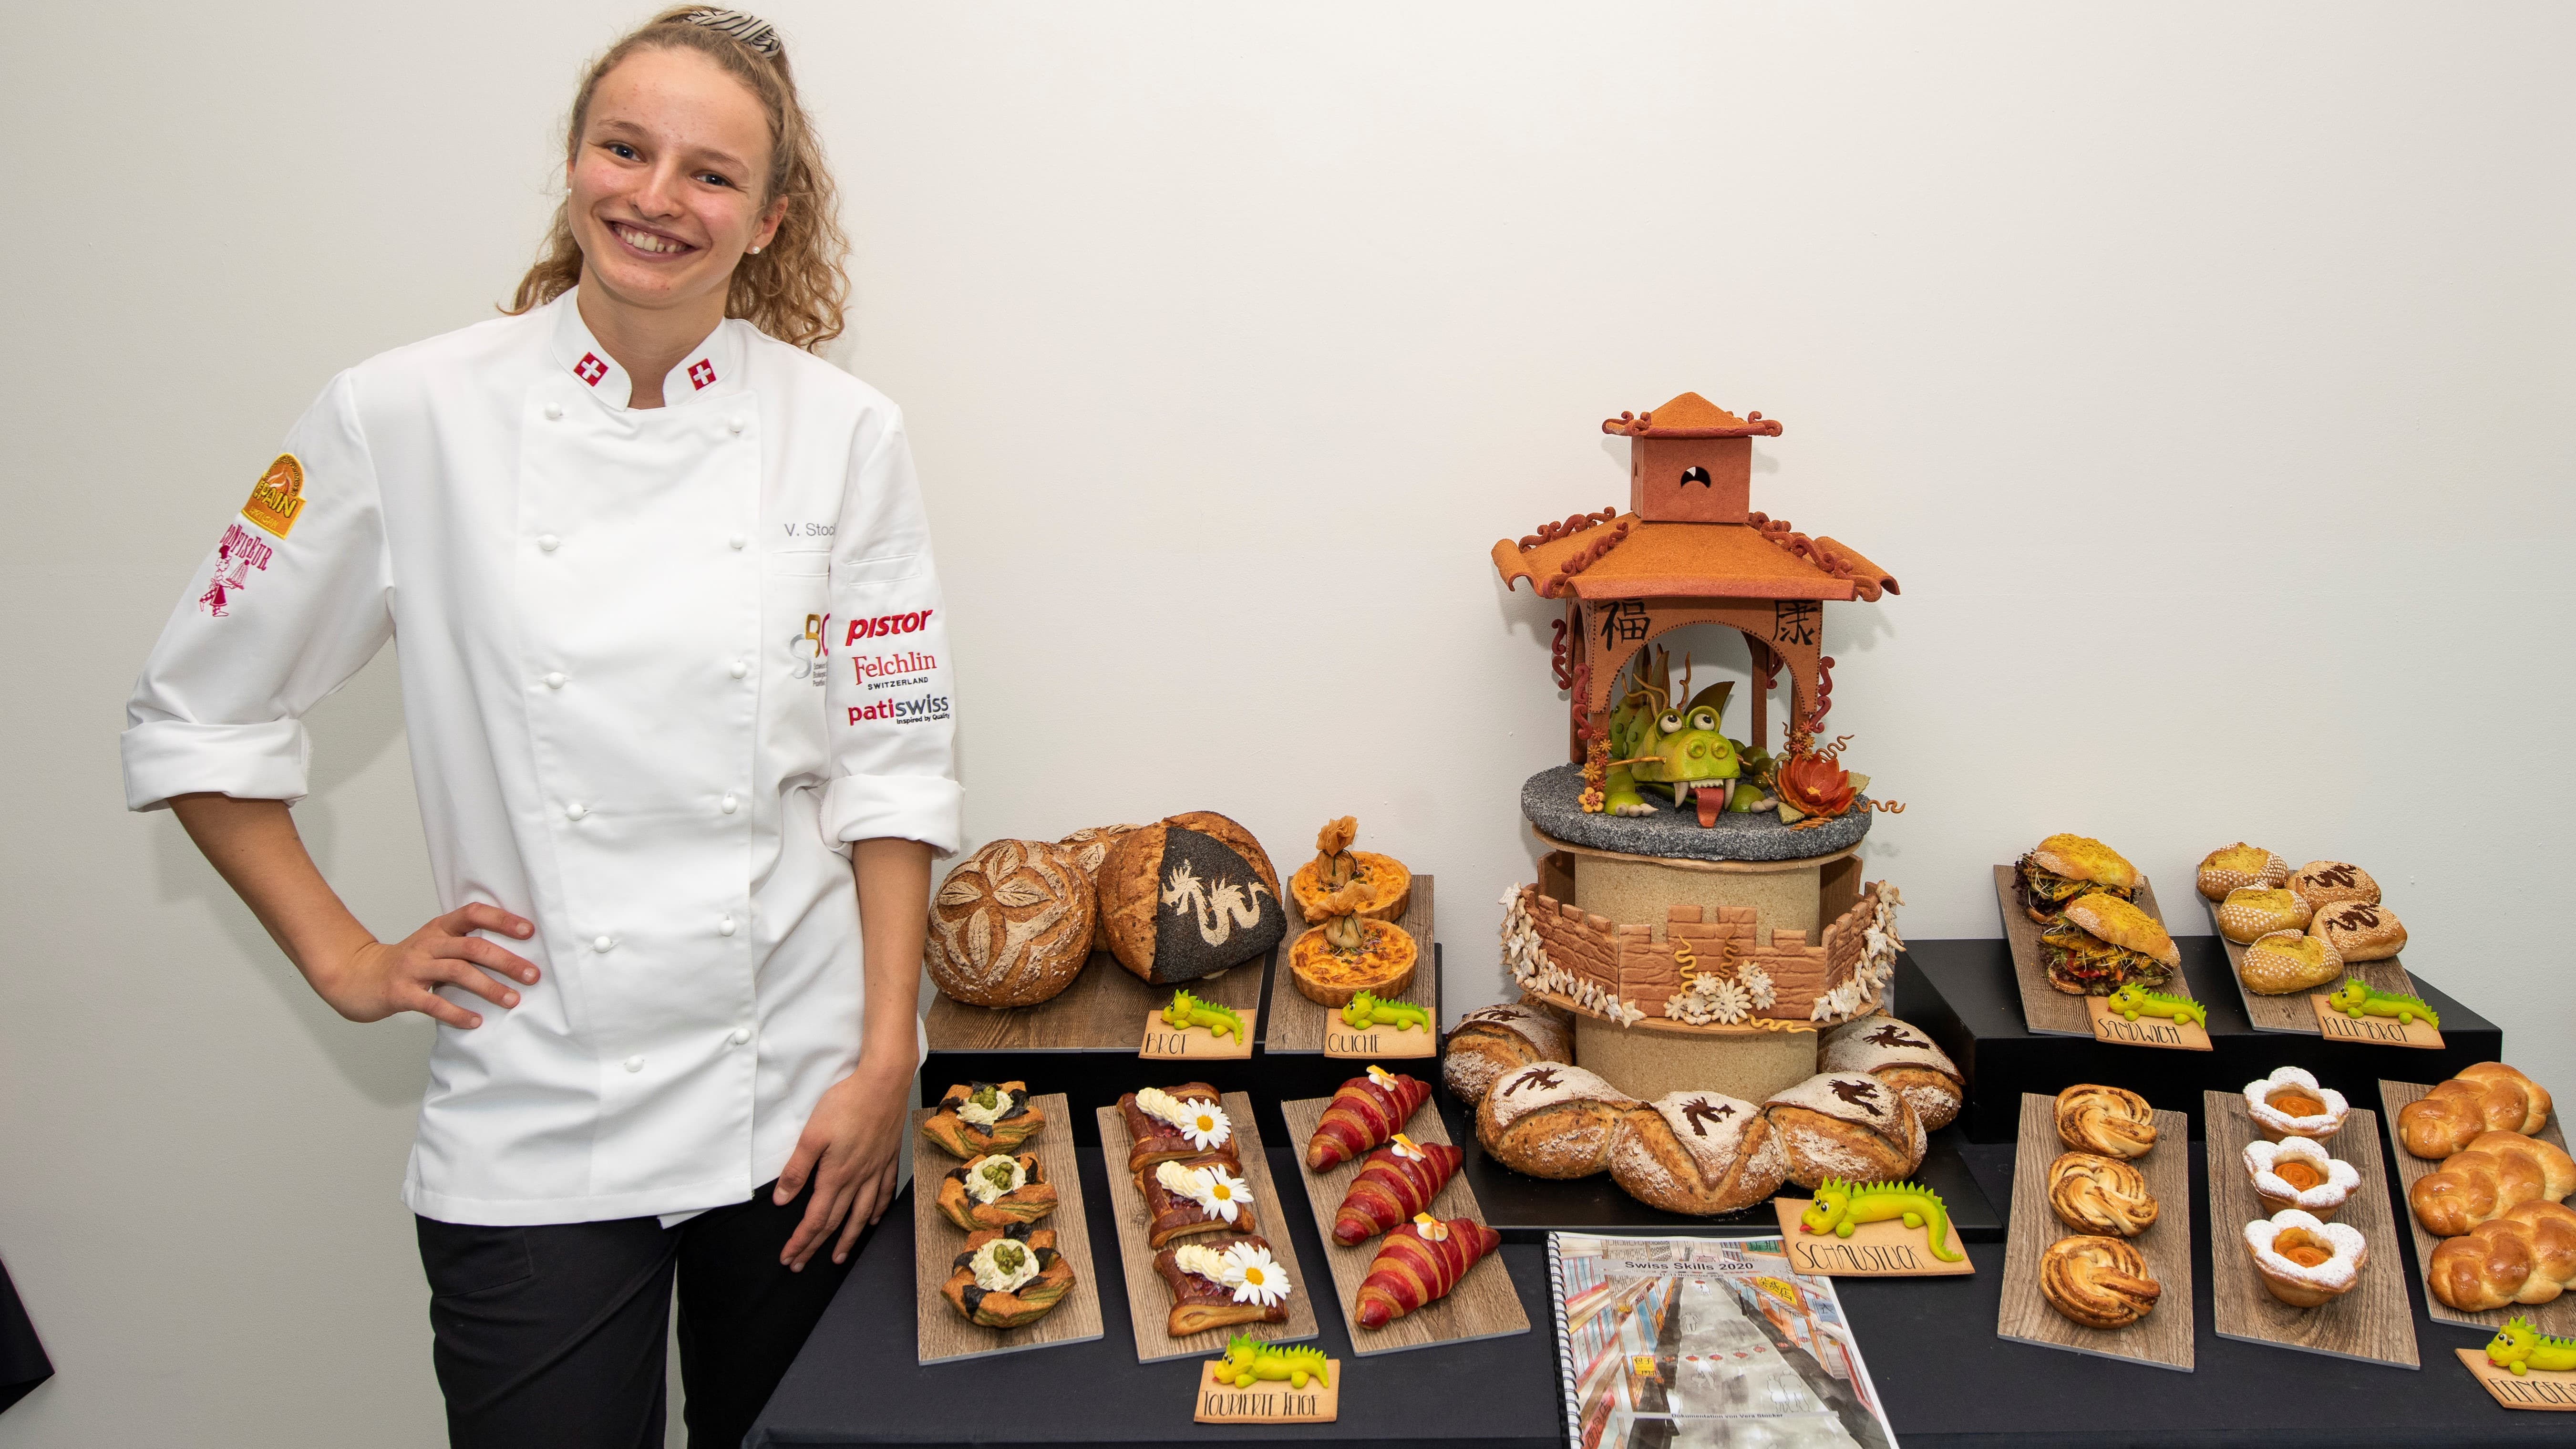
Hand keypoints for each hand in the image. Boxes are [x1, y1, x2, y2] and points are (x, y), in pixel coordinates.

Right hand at [317, 903, 539, 1029]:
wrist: (356, 977)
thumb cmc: (406, 962)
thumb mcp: (434, 944)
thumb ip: (464, 943)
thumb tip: (513, 952)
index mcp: (438, 928)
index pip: (473, 913)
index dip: (502, 919)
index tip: (529, 931)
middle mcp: (427, 944)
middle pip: (472, 946)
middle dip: (506, 961)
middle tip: (532, 975)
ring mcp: (412, 968)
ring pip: (457, 972)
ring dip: (488, 987)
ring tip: (512, 1000)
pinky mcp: (400, 992)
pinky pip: (432, 1003)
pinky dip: (456, 1012)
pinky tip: (475, 1021)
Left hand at [776, 1055, 911, 1270]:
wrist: (884, 1084)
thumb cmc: (846, 1103)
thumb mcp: (812, 1134)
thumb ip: (797, 1169)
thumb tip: (782, 1199)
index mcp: (835, 1175)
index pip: (814, 1219)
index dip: (800, 1242)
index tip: (789, 1257)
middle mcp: (857, 1179)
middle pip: (834, 1222)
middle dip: (816, 1246)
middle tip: (801, 1264)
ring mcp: (875, 1170)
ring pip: (860, 1214)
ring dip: (847, 1238)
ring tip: (839, 1256)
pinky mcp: (887, 1159)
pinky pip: (883, 1194)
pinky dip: (876, 1211)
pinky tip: (872, 1220)